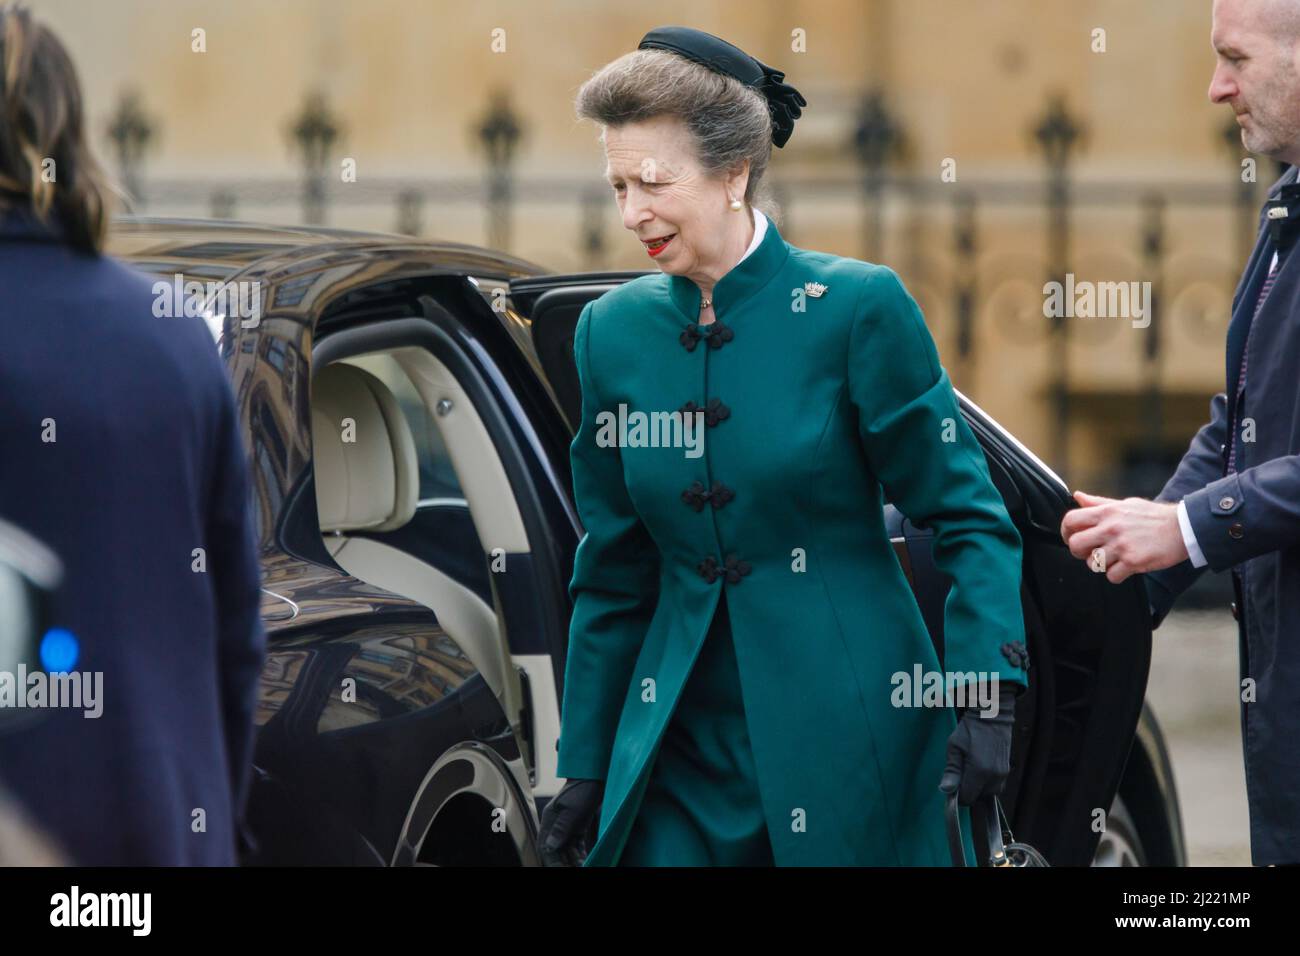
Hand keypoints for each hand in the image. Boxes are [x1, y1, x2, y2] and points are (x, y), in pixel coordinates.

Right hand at [538, 778, 603, 865]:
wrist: (594, 777)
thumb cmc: (582, 789)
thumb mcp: (572, 810)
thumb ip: (561, 828)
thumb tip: (550, 847)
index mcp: (549, 819)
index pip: (545, 845)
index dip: (550, 860)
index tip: (559, 868)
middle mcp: (555, 825)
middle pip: (555, 850)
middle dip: (562, 862)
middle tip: (573, 869)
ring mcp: (566, 826)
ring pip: (566, 850)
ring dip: (572, 860)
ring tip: (582, 866)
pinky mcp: (577, 826)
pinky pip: (576, 845)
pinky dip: (580, 854)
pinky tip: (585, 861)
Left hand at [939, 684, 1016, 805]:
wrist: (992, 715)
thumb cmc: (970, 729)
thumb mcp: (954, 747)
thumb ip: (951, 771)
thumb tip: (946, 790)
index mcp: (979, 771)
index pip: (967, 798)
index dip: (957, 794)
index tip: (952, 783)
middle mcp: (994, 776)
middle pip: (978, 799)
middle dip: (967, 791)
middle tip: (960, 773)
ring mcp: (1003, 774)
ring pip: (988, 794)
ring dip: (977, 789)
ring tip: (970, 769)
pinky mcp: (1007, 771)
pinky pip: (995, 787)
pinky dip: (986, 783)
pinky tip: (979, 769)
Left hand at [1060, 491, 1188, 583]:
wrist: (1184, 527)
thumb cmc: (1153, 516)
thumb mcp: (1126, 504)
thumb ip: (1099, 503)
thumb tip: (1077, 496)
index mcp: (1107, 512)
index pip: (1071, 520)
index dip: (1065, 531)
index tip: (1071, 538)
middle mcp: (1111, 528)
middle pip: (1075, 544)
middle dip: (1079, 552)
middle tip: (1090, 552)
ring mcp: (1121, 545)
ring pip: (1092, 563)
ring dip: (1101, 565)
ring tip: (1115, 559)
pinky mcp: (1133, 561)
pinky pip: (1111, 576)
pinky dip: (1117, 575)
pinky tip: (1126, 566)